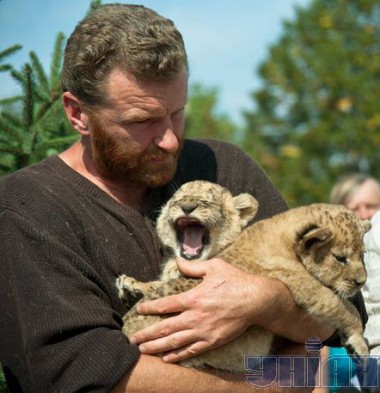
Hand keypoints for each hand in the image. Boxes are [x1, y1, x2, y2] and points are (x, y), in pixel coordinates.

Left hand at [130, 258, 276, 362]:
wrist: (257, 300)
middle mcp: (195, 317)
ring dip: (157, 347)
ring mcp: (204, 331)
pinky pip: (192, 351)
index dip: (150, 308)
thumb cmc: (235, 280)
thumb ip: (192, 266)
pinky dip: (178, 355)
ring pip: (175, 342)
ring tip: (143, 350)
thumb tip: (177, 260)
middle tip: (132, 339)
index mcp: (193, 297)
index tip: (139, 310)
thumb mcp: (214, 266)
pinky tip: (167, 358)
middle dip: (146, 334)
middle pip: (165, 327)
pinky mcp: (213, 341)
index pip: (165, 305)